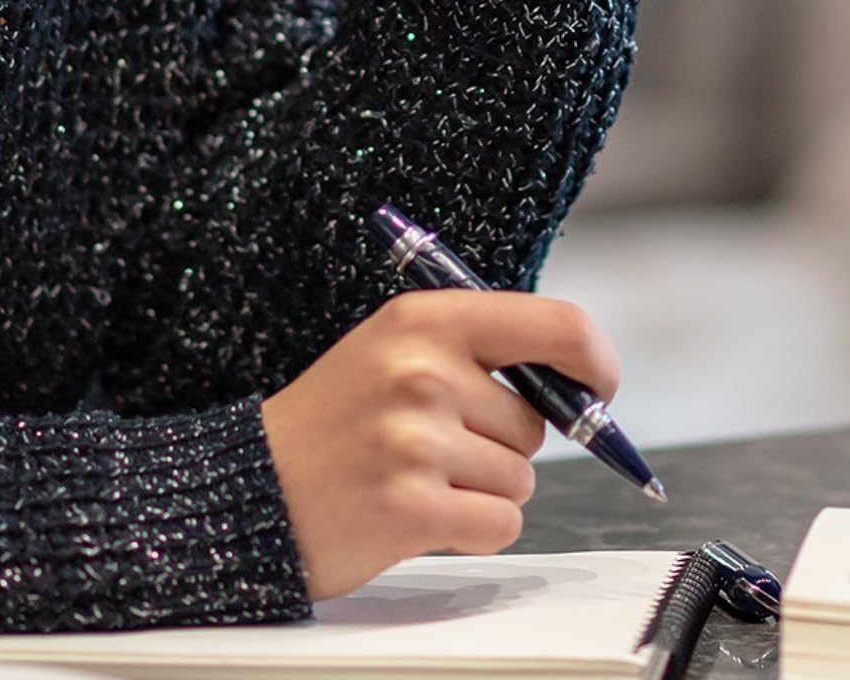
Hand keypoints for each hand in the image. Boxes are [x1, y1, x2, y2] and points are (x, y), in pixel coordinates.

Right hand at [259, 289, 620, 601]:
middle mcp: (423, 371)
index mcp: (424, 319)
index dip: (594, 361)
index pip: (556, 324)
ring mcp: (418, 440)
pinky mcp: (415, 507)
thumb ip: (475, 351)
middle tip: (435, 445)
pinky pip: (501, 524)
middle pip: (534, 422)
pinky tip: (422, 515)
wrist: (252, 488)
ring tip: (418, 477)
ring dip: (483, 490)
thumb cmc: (332, 421)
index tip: (597, 386)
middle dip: (502, 443)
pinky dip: (474, 530)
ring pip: (521, 478)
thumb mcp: (391, 349)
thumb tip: (573, 383)